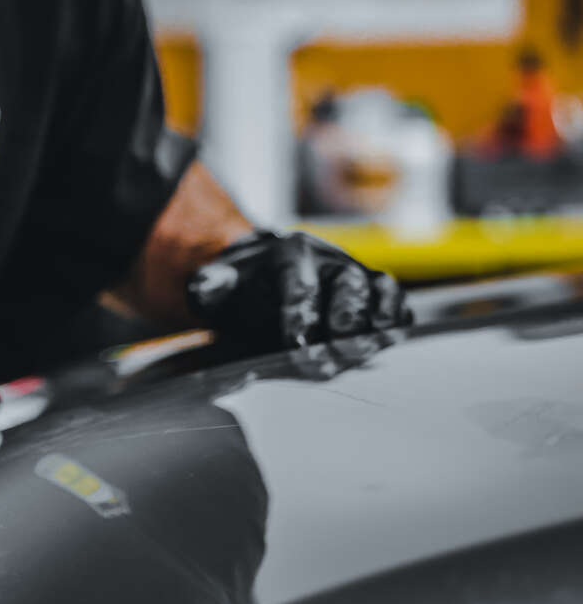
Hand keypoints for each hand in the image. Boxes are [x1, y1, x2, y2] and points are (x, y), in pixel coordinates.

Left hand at [188, 230, 411, 350]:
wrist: (262, 281)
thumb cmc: (242, 287)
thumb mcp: (217, 284)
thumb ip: (210, 284)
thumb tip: (205, 286)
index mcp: (291, 252)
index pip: (300, 281)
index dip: (299, 313)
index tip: (294, 344)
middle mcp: (330, 260)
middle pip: (348, 282)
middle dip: (343, 317)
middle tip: (331, 351)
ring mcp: (356, 277)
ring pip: (380, 288)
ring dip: (378, 319)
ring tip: (365, 348)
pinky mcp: (374, 298)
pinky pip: (397, 304)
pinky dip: (397, 321)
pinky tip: (386, 342)